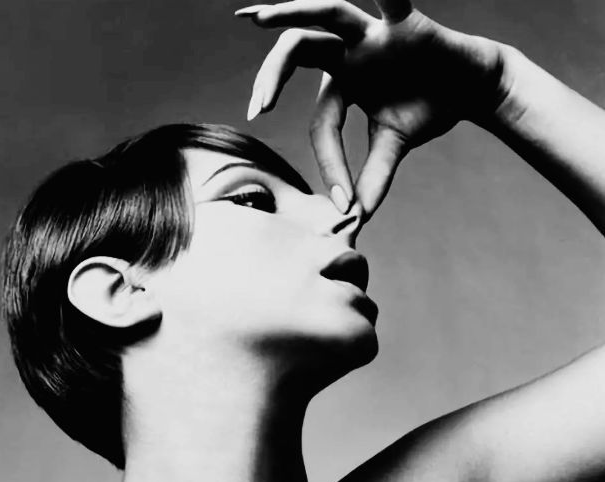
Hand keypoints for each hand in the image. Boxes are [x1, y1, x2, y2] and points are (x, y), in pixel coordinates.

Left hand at [236, 0, 505, 219]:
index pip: (322, 124)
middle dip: (272, 77)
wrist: (470, 87)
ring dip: (291, 13)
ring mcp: (372, 34)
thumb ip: (373, 177)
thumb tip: (356, 217)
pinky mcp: (405, 22)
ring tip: (255, 17)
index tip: (344, 203)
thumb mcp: (393, 147)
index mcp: (341, 85)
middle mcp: (348, 55)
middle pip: (298, 52)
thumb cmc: (426, 110)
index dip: (331, 164)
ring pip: (326, 14)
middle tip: (255, 108)